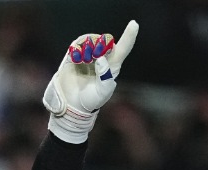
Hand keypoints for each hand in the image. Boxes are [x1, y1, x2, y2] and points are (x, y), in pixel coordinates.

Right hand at [43, 20, 138, 142]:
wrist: (73, 106)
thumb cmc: (92, 101)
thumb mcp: (102, 92)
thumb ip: (104, 76)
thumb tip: (101, 58)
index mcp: (112, 66)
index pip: (123, 48)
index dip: (129, 36)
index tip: (134, 24)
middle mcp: (101, 59)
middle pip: (105, 41)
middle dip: (102, 44)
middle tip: (96, 56)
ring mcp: (87, 57)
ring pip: (91, 40)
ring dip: (89, 47)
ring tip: (86, 60)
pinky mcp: (73, 57)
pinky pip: (76, 45)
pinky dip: (78, 49)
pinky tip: (77, 59)